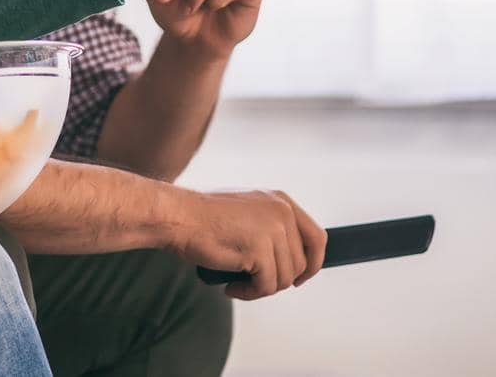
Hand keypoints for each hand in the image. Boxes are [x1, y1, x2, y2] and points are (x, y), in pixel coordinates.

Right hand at [166, 189, 326, 299]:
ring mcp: (273, 230)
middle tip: (254, 281)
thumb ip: (271, 226)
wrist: (178, 217)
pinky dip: (249, 293)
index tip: (299, 278)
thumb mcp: (248, 211)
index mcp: (282, 201)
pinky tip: (231, 287)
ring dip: (261, 288)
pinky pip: (266, 287)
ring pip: (284, 279)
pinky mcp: (260, 250)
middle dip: (279, 279)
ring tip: (237, 282)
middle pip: (301, 264)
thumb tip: (289, 257)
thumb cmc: (204, 218)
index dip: (313, 263)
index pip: (317, 237)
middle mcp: (282, 212)